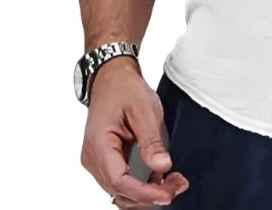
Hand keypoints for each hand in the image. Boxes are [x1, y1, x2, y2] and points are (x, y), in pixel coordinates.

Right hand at [80, 57, 188, 207]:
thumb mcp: (143, 109)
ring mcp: (98, 161)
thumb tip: (162, 166)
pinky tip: (160, 178)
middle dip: (150, 195)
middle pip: (120, 191)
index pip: (119, 181)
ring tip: (173, 183)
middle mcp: (93, 158)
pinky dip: (140, 184)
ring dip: (146, 192)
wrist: (112, 77)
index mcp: (98, 145)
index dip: (144, 192)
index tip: (167, 194)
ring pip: (120, 190)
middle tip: (178, 186)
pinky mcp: (106, 160)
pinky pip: (122, 180)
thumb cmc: (124, 89)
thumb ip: (151, 140)